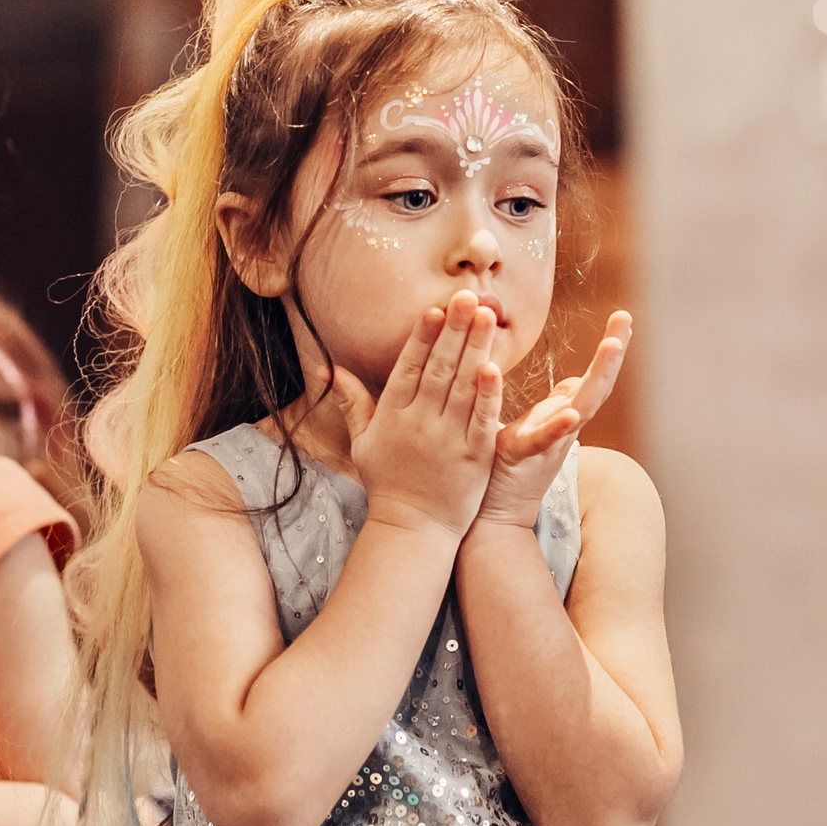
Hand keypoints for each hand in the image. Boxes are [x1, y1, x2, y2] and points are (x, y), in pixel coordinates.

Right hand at [319, 291, 504, 540]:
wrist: (413, 529)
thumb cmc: (387, 482)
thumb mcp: (363, 442)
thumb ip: (354, 402)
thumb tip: (331, 369)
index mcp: (393, 416)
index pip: (409, 368)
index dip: (423, 338)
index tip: (435, 309)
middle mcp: (419, 423)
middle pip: (439, 369)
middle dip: (454, 330)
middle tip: (469, 296)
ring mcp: (448, 439)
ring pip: (463, 386)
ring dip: (476, 349)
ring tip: (488, 317)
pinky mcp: (474, 457)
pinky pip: (482, 419)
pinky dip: (489, 393)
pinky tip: (494, 366)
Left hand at [475, 312, 629, 533]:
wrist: (491, 514)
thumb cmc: (510, 468)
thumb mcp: (537, 427)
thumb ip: (556, 406)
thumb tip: (575, 382)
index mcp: (562, 416)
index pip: (593, 378)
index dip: (611, 350)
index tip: (623, 316)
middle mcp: (563, 428)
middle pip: (597, 386)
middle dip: (614, 352)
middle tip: (626, 318)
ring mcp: (548, 441)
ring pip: (582, 406)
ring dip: (599, 375)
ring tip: (612, 345)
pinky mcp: (523, 454)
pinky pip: (545, 438)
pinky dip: (560, 425)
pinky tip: (573, 412)